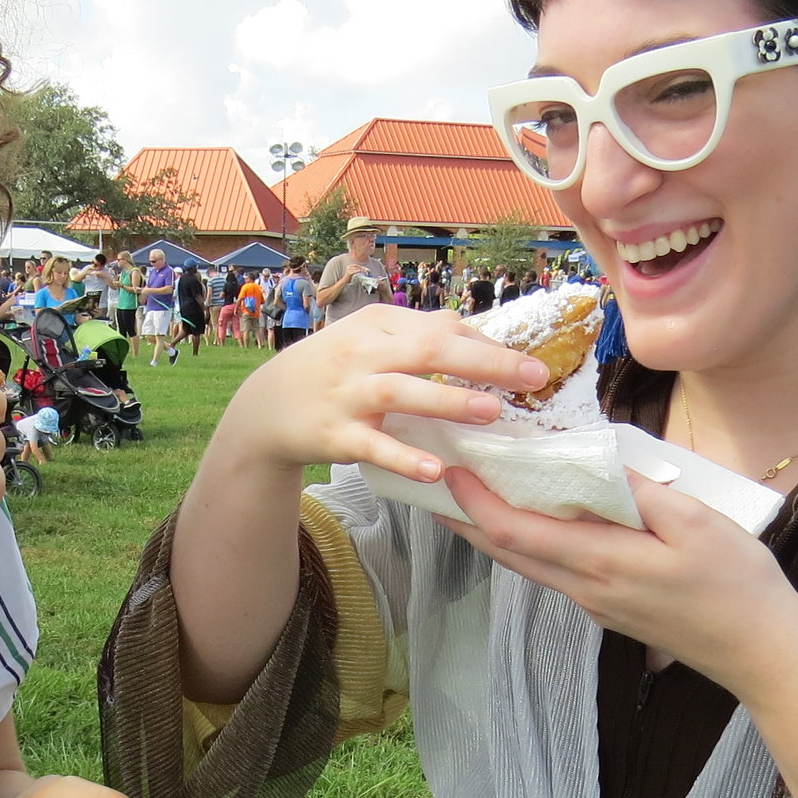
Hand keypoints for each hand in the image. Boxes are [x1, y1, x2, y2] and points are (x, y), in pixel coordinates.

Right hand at [211, 306, 551, 481]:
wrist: (264, 406)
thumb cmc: (331, 371)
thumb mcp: (368, 341)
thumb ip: (417, 337)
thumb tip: (472, 333)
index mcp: (378, 326)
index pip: (442, 328)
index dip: (488, 344)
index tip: (531, 362)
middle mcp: (363, 354)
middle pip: (429, 350)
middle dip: (485, 362)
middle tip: (534, 376)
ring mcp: (347, 395)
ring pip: (401, 393)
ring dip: (447, 401)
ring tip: (492, 411)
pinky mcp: (334, 435)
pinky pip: (373, 447)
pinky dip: (403, 458)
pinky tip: (434, 471)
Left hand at [438, 468, 797, 699]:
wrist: (759, 652)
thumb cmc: (737, 585)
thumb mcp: (695, 523)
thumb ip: (638, 493)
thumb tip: (594, 462)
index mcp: (600, 562)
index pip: (514, 531)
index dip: (474, 501)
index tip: (449, 467)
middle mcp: (584, 588)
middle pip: (506, 552)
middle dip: (465, 517)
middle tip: (437, 479)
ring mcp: (593, 603)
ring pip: (526, 564)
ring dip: (492, 531)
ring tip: (469, 496)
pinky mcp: (607, 609)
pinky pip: (553, 571)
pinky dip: (528, 543)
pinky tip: (532, 520)